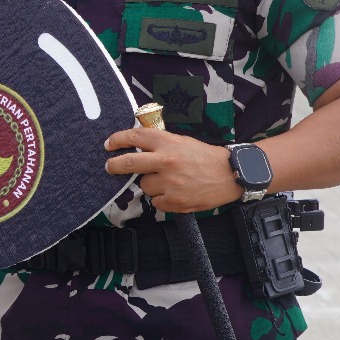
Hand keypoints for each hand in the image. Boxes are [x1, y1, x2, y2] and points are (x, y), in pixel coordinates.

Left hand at [103, 127, 237, 212]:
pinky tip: (175, 193)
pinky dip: (162, 199)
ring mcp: (170, 183)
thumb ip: (161, 143)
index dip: (118, 140)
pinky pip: (157, 202)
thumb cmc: (206, 156)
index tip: (108, 144)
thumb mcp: (182, 141)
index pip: (135, 137)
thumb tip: (137, 143)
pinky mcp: (175, 201)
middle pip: (129, 163)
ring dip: (151, 184)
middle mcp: (166, 161)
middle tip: (109, 167)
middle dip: (114, 165)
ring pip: (145, 185)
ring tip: (169, 181)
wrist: (231, 174)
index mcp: (168, 143)